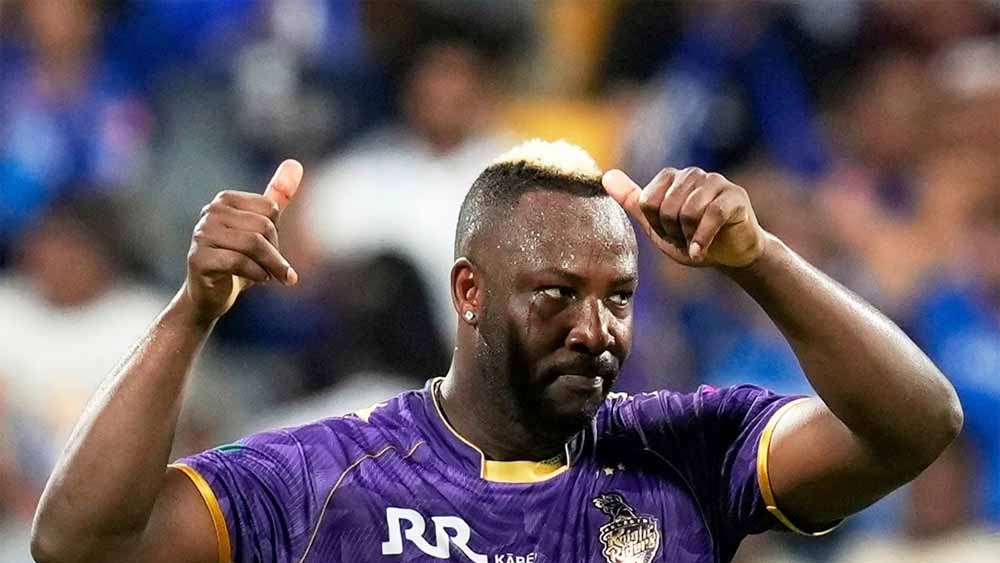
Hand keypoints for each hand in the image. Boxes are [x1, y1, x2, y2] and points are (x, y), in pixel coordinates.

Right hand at [182, 159, 303, 322]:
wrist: (211, 294)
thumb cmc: (239, 258)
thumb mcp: (262, 225)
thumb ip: (278, 195)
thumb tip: (296, 163)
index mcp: (226, 199)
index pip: (271, 209)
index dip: (276, 234)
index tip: (270, 249)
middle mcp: (210, 212)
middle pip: (264, 226)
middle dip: (274, 252)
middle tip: (270, 267)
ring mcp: (201, 235)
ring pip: (253, 244)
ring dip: (268, 265)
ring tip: (267, 276)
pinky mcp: (197, 259)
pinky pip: (239, 262)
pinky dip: (257, 274)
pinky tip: (258, 280)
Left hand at [602, 166, 766, 267]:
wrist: (729, 255)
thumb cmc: (691, 238)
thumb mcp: (656, 224)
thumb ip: (632, 201)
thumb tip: (607, 176)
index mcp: (671, 177)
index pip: (646, 201)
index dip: (655, 226)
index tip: (668, 233)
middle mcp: (692, 174)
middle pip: (666, 207)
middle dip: (672, 232)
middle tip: (684, 239)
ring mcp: (715, 182)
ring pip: (688, 211)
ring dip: (688, 237)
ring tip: (695, 242)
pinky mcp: (735, 196)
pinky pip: (712, 215)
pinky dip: (702, 239)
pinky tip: (700, 252)